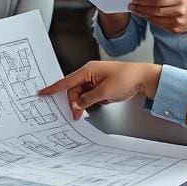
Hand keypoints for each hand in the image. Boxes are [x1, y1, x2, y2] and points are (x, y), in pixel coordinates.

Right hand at [39, 60, 161, 119]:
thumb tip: (77, 105)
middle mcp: (90, 73)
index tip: (42, 93)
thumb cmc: (127, 78)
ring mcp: (95, 80)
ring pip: (81, 94)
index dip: (53, 88)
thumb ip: (88, 99)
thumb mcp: (105, 92)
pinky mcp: (101, 85)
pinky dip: (90, 102)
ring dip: (82, 104)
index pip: (66, 81)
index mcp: (88, 70)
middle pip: (74, 90)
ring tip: (85, 112)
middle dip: (74, 103)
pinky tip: (95, 105)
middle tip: (76, 115)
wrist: (143, 78)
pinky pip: (89, 95)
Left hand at [129, 0, 186, 33]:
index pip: (159, 2)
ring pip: (156, 20)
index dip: (145, 1)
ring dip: (143, 15)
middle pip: (155, 12)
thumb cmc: (185, 1)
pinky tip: (143, 15)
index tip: (135, 0)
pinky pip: (159, 25)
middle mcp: (179, 13)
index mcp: (179, 1)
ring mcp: (177, 23)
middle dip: (141, 9)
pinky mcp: (174, 30)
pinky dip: (150, 20)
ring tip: (135, 10)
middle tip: (131, 6)